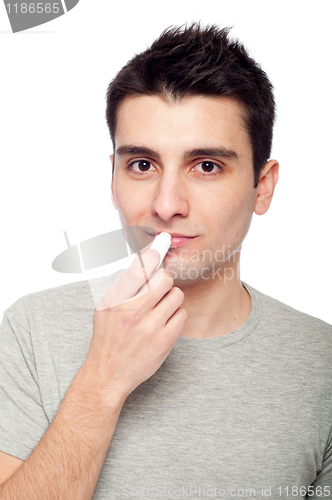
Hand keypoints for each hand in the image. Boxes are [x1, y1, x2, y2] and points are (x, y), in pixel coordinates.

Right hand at [85, 247, 187, 399]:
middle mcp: (133, 310)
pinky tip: (164, 324)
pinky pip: (181, 314)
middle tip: (158, 290)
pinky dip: (175, 316)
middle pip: (164, 278)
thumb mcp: (105, 308)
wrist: (108, 373)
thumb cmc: (107, 338)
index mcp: (116, 300)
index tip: (163, 239)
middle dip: (164, 281)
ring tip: (159, 310)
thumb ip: (123, 286)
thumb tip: (142, 263)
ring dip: (171, 299)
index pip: (139, 269)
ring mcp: (150, 326)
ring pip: (176, 295)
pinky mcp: (165, 340)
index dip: (153, 252)